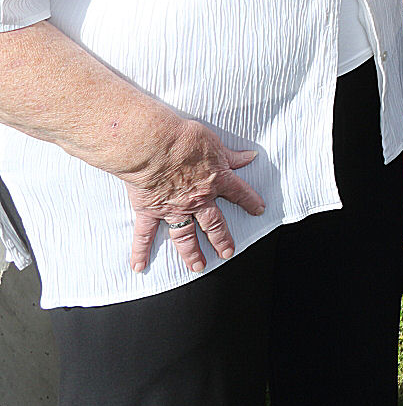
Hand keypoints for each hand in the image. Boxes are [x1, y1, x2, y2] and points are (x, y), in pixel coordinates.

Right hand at [122, 116, 265, 273]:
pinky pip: (145, 235)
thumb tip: (250, 156)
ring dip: (192, 253)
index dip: (250, 201)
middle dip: (222, 239)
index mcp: (217, 180)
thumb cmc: (185, 139)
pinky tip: (140, 266)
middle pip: (214, 223)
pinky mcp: (150, 210)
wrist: (155, 145)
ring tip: (198, 266)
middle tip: (227, 253)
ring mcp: (174, 208)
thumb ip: (231, 155)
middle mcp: (198, 199)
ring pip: (186, 235)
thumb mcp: (215, 143)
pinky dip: (141, 251)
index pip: (239, 193)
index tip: (258, 210)